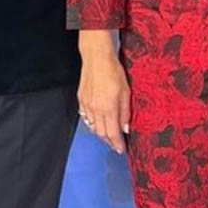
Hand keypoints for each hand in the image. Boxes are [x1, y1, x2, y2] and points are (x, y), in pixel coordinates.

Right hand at [77, 30, 129, 153]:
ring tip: (108, 135)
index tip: (121, 149)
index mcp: (108, 108)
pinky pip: (86, 117)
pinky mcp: (81, 99)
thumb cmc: (113, 72)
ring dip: (100, 133)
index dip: (117, 144)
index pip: (112, 134)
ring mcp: (86, 105)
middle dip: (109, 141)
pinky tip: (97, 122)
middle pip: (101, 133)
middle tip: (115, 144)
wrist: (96, 58)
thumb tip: (125, 128)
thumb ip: (125, 112)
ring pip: (92, 127)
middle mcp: (95, 110)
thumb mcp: (126, 92)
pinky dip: (92, 123)